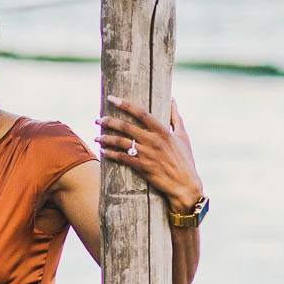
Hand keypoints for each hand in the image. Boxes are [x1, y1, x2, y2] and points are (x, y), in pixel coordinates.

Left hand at [99, 96, 201, 213]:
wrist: (185, 185)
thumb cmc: (185, 160)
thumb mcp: (183, 136)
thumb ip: (176, 117)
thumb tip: (172, 99)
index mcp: (163, 131)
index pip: (141, 113)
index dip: (125, 104)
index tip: (112, 98)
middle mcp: (153, 141)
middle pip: (126, 126)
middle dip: (108, 121)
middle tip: (97, 120)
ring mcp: (147, 154)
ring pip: (121, 142)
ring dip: (106, 138)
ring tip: (97, 137)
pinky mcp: (142, 167)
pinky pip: (122, 158)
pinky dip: (110, 154)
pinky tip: (103, 151)